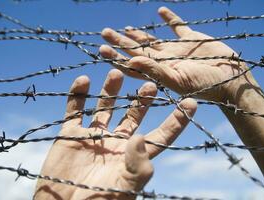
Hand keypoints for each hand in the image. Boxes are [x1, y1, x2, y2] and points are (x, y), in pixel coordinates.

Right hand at [34, 69, 196, 199]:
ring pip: (105, 106)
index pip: (161, 135)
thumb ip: (137, 166)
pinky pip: (74, 109)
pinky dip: (77, 95)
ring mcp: (93, 136)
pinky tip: (83, 80)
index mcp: (133, 156)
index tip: (191, 103)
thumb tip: (141, 136)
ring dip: (110, 90)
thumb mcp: (123, 188)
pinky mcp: (71, 134)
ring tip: (117, 73)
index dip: (176, 121)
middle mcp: (116, 142)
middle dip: (143, 100)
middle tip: (151, 84)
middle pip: (134, 115)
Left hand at [99, 7, 256, 101]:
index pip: (132, 64)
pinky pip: (177, 26)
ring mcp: (176, 49)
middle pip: (138, 49)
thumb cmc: (205, 85)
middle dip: (121, 42)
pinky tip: (160, 11)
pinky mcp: (191, 39)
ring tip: (123, 28)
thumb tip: (130, 60)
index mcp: (158, 72)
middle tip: (105, 32)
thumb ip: (155, 71)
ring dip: (138, 34)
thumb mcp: (178, 80)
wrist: (231, 79)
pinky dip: (170, 18)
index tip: (102, 50)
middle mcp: (164, 60)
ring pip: (152, 40)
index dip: (117, 58)